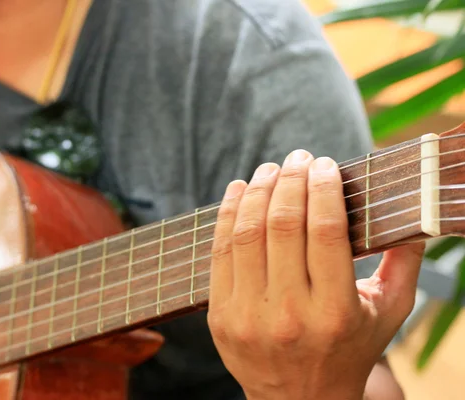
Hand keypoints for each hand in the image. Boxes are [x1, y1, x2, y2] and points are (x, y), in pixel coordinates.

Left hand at [207, 150, 423, 399]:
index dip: (322, 188)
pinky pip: (219, 254)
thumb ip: (404, 264)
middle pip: (283, 226)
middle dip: (289, 181)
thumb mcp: (388, 315)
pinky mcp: (220, 317)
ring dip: (258, 192)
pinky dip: (227, 215)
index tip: (323, 163)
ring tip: (269, 170)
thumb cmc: (348, 350)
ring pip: (247, 234)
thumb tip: (414, 213)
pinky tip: (239, 191)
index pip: (325, 232)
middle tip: (296, 158)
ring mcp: (248, 316)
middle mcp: (289, 314)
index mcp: (335, 312)